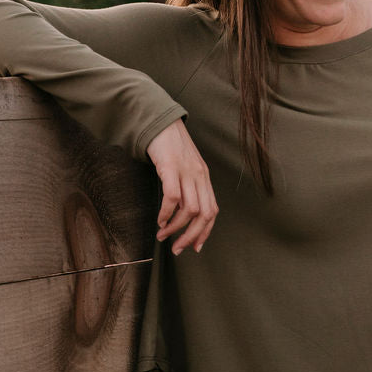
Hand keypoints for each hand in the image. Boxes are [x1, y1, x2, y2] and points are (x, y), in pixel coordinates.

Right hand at [145, 120, 217, 254]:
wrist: (160, 122)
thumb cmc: (170, 147)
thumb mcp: (184, 168)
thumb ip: (187, 187)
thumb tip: (182, 214)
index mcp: (204, 178)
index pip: (212, 211)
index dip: (205, 232)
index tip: (195, 247)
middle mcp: (199, 176)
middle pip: (203, 215)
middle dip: (191, 237)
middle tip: (177, 249)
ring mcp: (186, 171)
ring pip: (189, 209)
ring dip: (176, 228)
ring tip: (163, 235)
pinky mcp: (171, 167)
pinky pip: (173, 196)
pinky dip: (167, 213)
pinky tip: (160, 220)